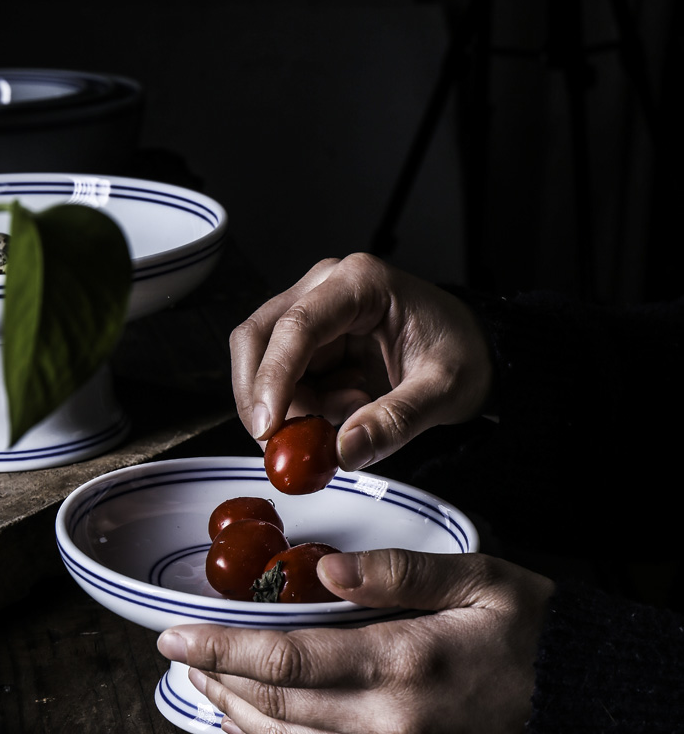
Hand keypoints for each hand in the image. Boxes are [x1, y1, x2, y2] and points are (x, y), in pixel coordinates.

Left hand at [157, 551, 553, 733]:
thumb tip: (325, 568)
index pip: (286, 658)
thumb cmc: (538, 636)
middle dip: (215, 677)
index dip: (221, 646)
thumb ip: (400, 573)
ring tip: (204, 682)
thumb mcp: (479, 580)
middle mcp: (389, 724)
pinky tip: (259, 719)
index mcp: (404, 666)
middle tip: (179, 652)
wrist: (589, 705)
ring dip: (237, 713)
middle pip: (274, 705)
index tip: (175, 632)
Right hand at [229, 253, 493, 470]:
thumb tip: (346, 450)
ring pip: (263, 364)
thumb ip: (396, 421)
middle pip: (259, 338)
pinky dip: (300, 409)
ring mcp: (313, 311)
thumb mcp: (443, 391)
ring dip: (290, 407)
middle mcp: (326, 288)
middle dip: (261, 397)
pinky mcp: (310, 341)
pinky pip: (283, 381)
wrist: (473, 349)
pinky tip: (347, 409)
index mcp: (361, 284)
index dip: (273, 378)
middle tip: (282, 444)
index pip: (297, 326)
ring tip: (350, 415)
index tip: (267, 427)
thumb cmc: (462, 353)